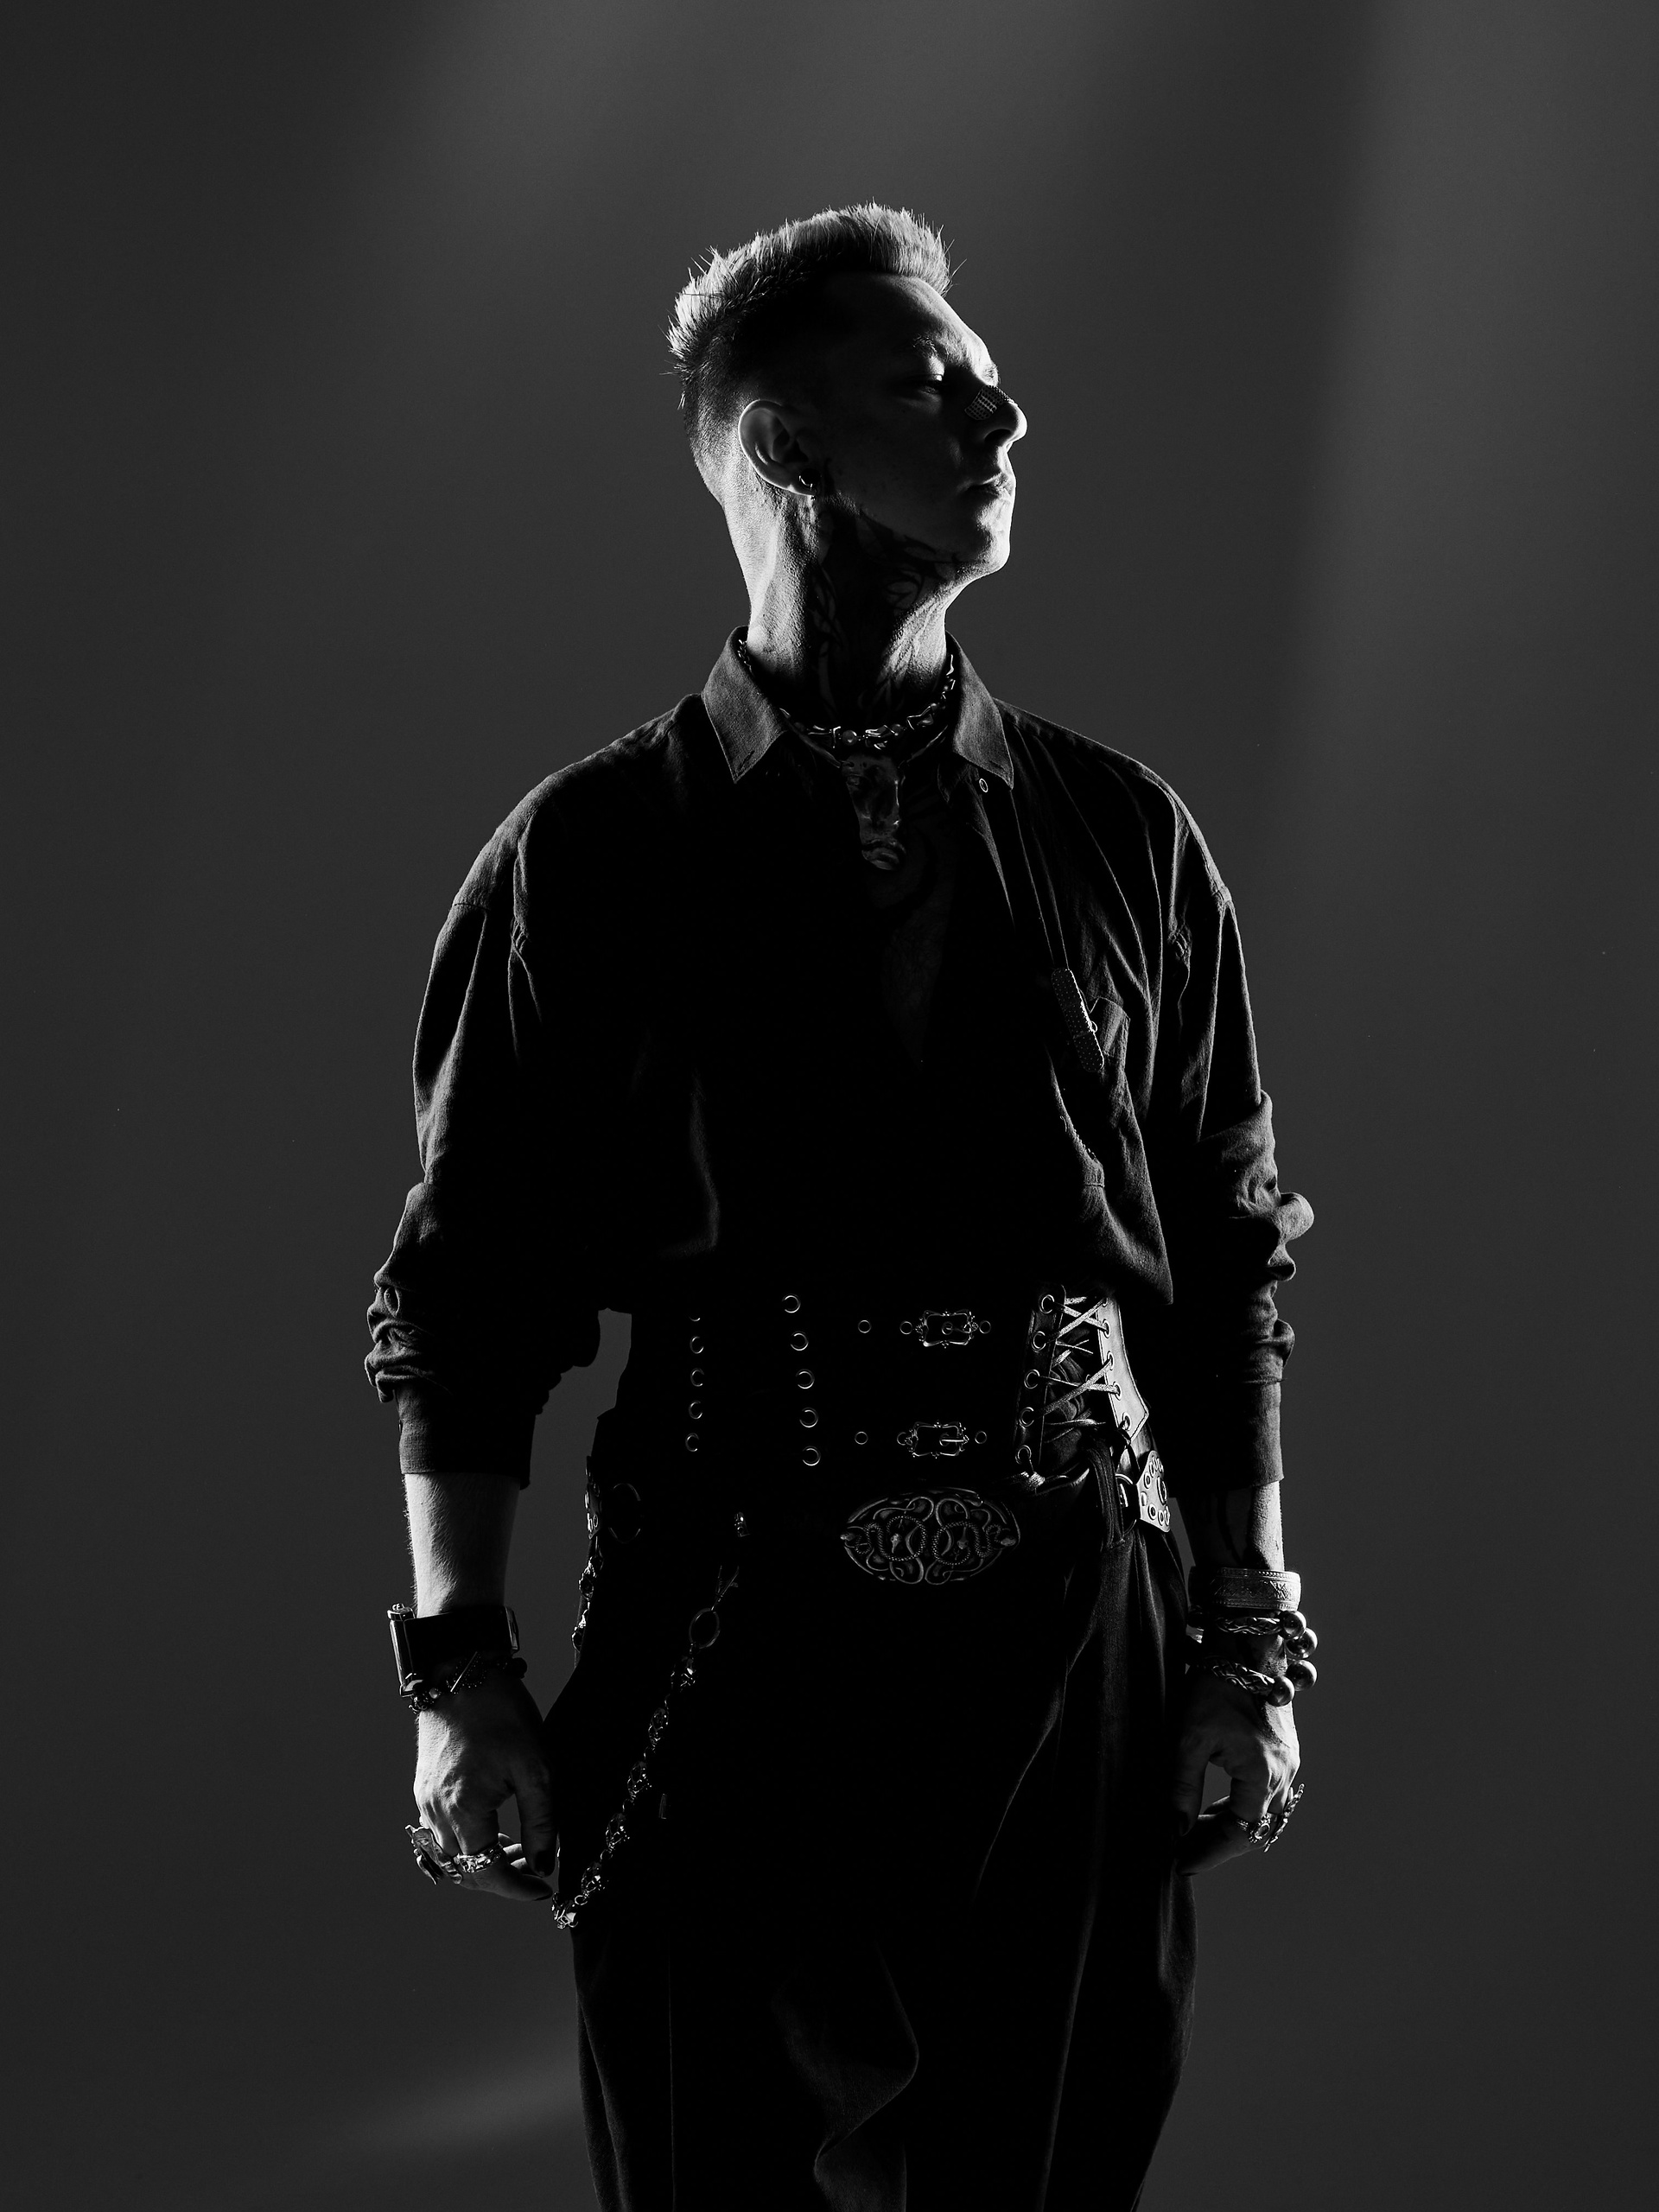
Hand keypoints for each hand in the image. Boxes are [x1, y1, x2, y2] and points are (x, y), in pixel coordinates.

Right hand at [412, 1672, 557, 1902]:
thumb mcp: (536, 1767)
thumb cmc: (503, 1713)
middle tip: (539, 1869)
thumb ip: (541, 1822)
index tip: (545, 1890)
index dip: (517, 1889)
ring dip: (486, 1862)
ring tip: (524, 1850)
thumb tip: (545, 1865)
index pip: (488, 1872)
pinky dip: (468, 1843)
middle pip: (466, 1871)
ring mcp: (426, 1801)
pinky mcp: (424, 1789)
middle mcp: (436, 1812)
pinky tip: (496, 1831)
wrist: (462, 1672)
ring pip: (453, 1856)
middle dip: (504, 1878)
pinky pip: (442, 1834)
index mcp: (463, 1809)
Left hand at [1170, 1666, 1300, 1874]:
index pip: (1238, 1833)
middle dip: (1216, 1843)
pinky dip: (1240, 1807)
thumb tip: (1171, 1831)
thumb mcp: (1188, 1737)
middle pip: (1254, 1828)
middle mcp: (1284, 1773)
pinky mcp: (1284, 1752)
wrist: (1244, 1643)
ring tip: (1192, 1833)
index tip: (1179, 1865)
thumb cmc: (1214, 1684)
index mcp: (1264, 1773)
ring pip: (1261, 1814)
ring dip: (1229, 1826)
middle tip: (1180, 1852)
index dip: (1208, 1852)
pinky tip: (1214, 1808)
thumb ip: (1181, 1788)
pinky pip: (1265, 1795)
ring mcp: (1289, 1762)